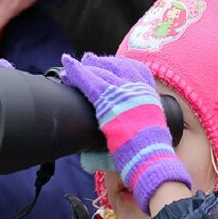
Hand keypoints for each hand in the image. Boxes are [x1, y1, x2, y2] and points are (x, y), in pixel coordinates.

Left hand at [61, 53, 190, 212]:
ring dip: (85, 69)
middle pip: (117, 67)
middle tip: (88, 60)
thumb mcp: (147, 129)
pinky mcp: (107, 101)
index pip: (135, 70)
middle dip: (100, 63)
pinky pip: (89, 82)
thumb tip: (123, 130)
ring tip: (72, 67)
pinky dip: (77, 73)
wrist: (149, 157)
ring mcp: (122, 94)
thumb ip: (136, 121)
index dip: (119, 65)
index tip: (109, 63)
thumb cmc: (147, 152)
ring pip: (101, 73)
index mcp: (149, 95)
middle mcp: (137, 89)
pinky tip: (68, 68)